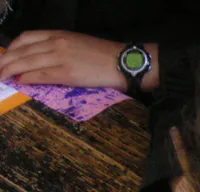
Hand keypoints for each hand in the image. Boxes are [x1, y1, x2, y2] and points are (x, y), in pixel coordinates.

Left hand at [0, 31, 125, 88]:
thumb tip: (43, 59)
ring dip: (11, 70)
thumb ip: (59, 48)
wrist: (121, 62)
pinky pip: (40, 75)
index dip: (12, 48)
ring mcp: (60, 58)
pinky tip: (20, 81)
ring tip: (2, 77)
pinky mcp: (66, 73)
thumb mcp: (77, 44)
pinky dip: (27, 78)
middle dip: (5, 60)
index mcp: (58, 35)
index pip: (27, 38)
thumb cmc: (103, 55)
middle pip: (22, 51)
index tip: (5, 57)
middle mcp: (56, 43)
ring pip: (27, 63)